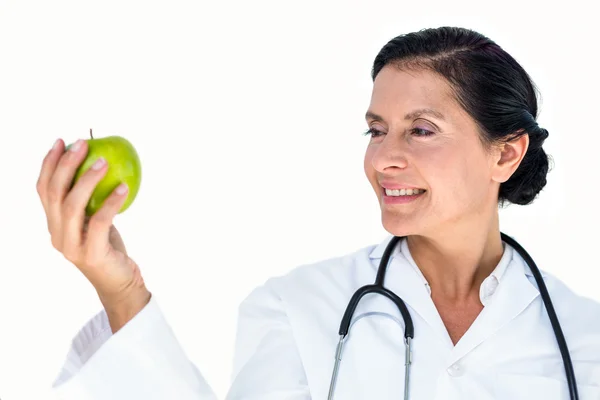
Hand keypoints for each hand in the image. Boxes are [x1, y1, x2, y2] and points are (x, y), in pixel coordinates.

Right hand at [37, 138, 150, 331]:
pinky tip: (123, 188)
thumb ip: (90, 201)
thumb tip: (99, 161)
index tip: (61, 141)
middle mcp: (57, 235)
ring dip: (87, 180)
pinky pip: (100, 222)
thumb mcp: (95, 221)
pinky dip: (111, 203)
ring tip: (104, 161)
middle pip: (54, 194)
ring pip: (72, 206)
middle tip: (82, 145)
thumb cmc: (108, 247)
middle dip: (65, 165)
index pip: (43, 190)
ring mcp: (71, 247)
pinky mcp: (91, 255)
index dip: (49, 164)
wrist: (120, 283)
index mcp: (54, 224)